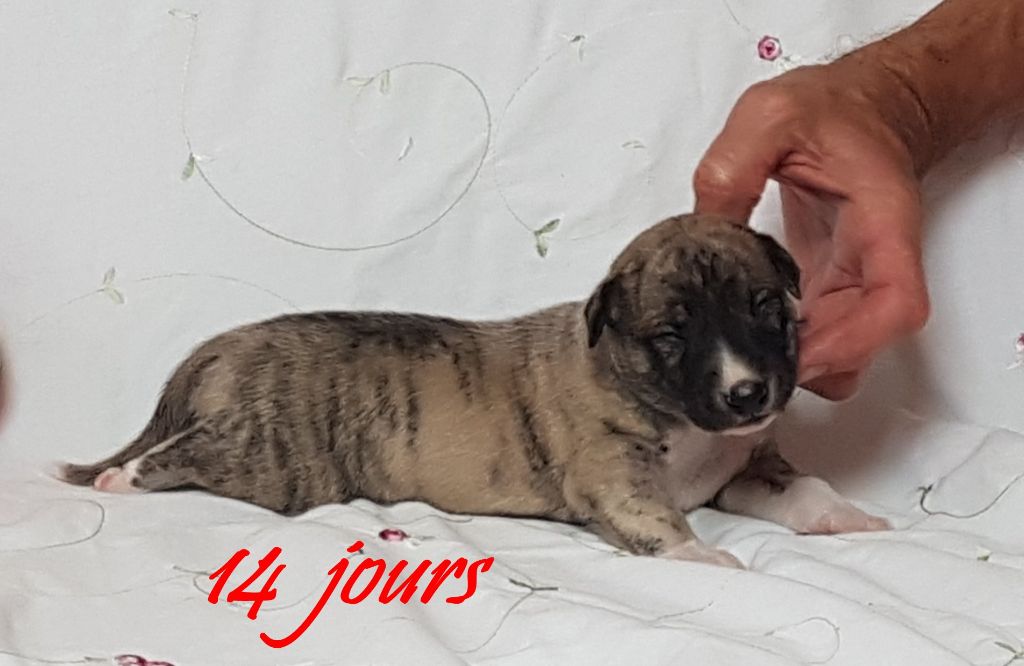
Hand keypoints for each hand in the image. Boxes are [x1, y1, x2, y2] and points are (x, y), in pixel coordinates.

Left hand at [693, 63, 929, 399]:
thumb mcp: (771, 115)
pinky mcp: (828, 286)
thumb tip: (704, 229)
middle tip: (748, 365)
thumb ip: (733, 165)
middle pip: (866, 345)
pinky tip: (743, 336)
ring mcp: (853, 280)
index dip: (851, 343)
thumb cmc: (835, 110)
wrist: (862, 108)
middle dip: (811, 366)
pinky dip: (787, 348)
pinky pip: (818, 336)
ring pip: (844, 352)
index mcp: (881, 222)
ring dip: (800, 364)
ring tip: (742, 353)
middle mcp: (876, 261)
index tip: (800, 355)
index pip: (895, 304)